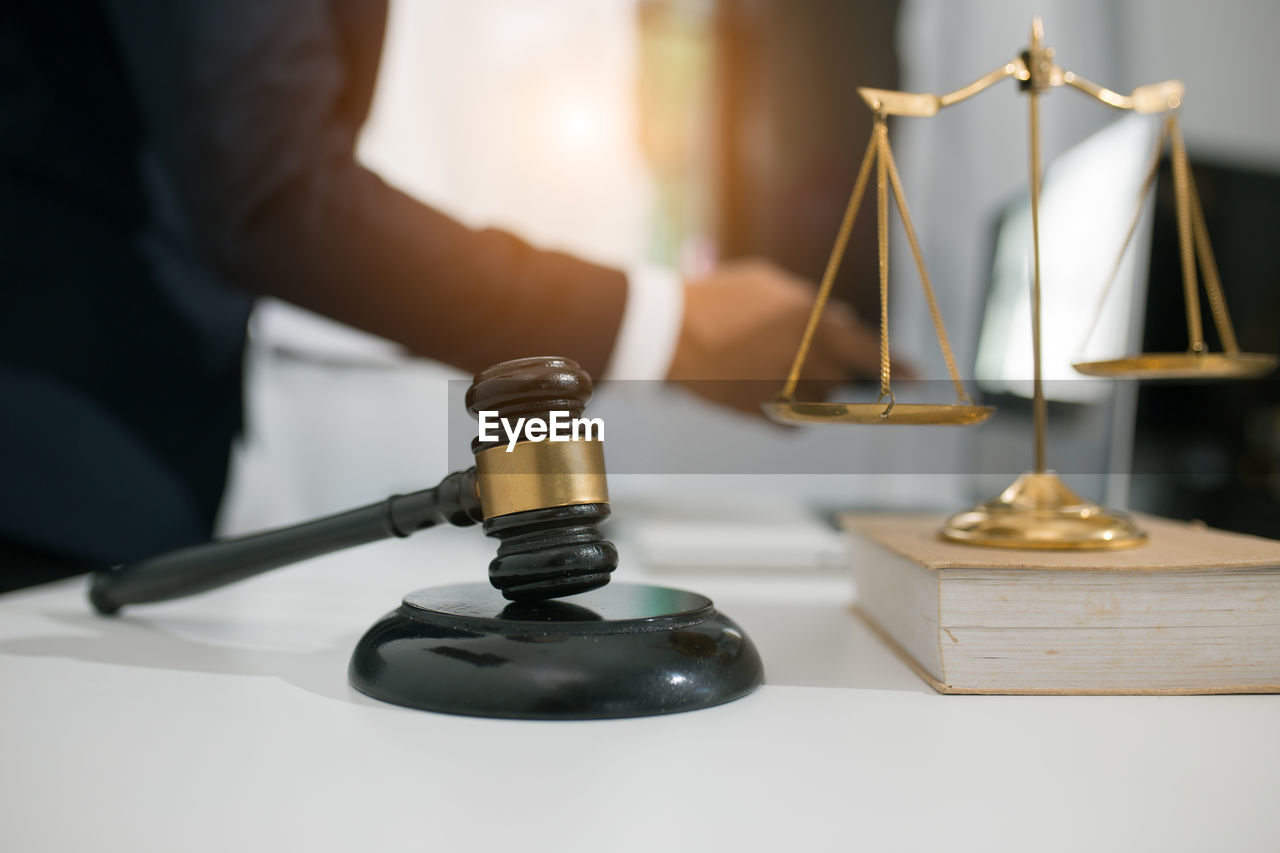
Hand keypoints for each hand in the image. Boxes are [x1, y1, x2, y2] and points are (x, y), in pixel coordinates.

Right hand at [667, 258, 900, 414]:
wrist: (667, 330)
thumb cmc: (719, 298)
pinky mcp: (760, 414)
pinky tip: (764, 389)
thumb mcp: (769, 284)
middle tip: (810, 362)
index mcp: (812, 322)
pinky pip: (789, 423)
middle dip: (833, 372)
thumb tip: (844, 320)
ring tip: (769, 366)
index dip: (896, 365)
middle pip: (842, 381)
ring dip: (806, 389)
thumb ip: (809, 304)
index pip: (869, 351)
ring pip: (816, 402)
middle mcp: (805, 360)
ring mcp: (783, 390)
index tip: (914, 376)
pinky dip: (784, 411)